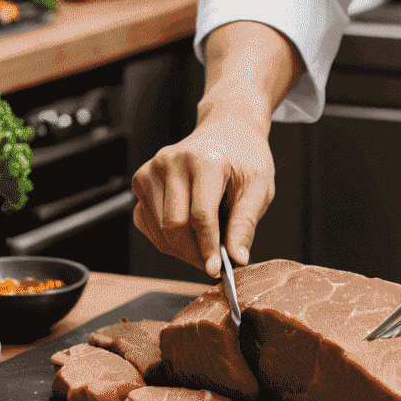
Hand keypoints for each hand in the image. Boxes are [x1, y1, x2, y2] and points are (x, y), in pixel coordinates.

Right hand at [131, 111, 273, 278]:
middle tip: (213, 262)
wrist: (227, 130)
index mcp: (205, 160)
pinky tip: (187, 231)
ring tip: (205, 243)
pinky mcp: (141, 179)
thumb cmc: (244, 158)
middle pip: (174, 226)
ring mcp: (152, 169)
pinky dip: (165, 237)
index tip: (216, 270)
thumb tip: (237, 259)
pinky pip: (146, 224)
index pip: (200, 216)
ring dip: (181, 248)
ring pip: (159, 230)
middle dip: (194, 253)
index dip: (208, 248)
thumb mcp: (259, 187)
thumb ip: (246, 223)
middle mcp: (172, 161)